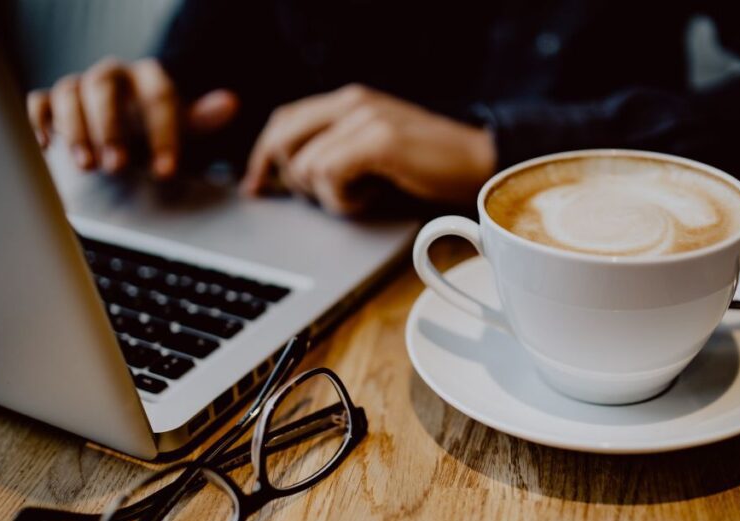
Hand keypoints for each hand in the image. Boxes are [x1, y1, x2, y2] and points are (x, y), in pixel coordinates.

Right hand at [27, 58, 238, 178]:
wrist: (128, 133)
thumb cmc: (157, 131)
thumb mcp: (185, 128)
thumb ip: (203, 118)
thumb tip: (230, 103)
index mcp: (149, 78)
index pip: (158, 96)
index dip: (163, 133)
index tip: (166, 170)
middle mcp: (112, 76)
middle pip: (103, 87)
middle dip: (110, 127)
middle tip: (118, 166)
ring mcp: (80, 86)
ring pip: (69, 92)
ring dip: (75, 129)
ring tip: (87, 165)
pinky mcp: (54, 102)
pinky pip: (39, 102)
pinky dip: (40, 121)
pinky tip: (49, 147)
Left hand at [243, 84, 495, 213]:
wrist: (482, 165)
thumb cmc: (430, 169)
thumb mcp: (374, 156)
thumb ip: (336, 153)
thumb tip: (288, 178)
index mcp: (348, 102)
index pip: (282, 122)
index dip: (261, 157)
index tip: (256, 188)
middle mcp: (351, 102)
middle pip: (281, 140)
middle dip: (292, 180)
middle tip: (329, 197)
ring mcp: (365, 118)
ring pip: (304, 165)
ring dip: (328, 195)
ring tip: (364, 195)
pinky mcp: (378, 140)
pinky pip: (328, 175)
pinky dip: (343, 200)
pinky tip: (370, 198)